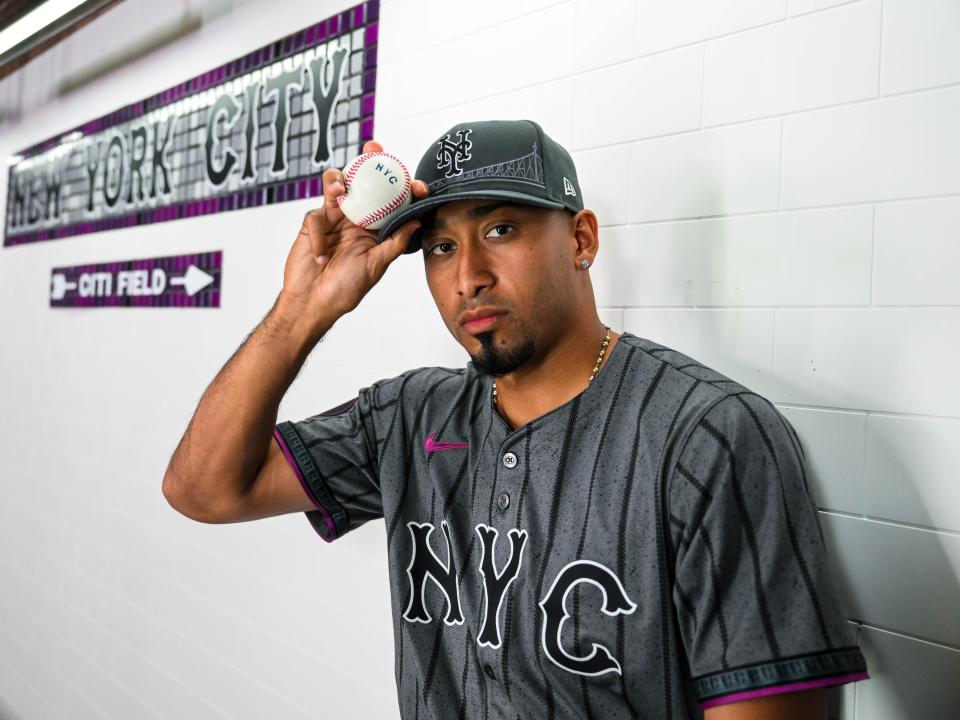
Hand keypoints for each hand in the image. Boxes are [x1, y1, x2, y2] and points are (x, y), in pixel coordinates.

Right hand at [279, 140, 428, 325]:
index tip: (417, 184)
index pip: (391, 200)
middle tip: (374, 147)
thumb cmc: (345, 290)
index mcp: (375, 228)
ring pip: (335, 185)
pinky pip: (315, 216)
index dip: (403, 187)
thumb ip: (394, 243)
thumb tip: (417, 220)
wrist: (312, 303)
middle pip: (362, 181)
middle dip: (367, 160)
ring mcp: (333, 218)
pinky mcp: (312, 223)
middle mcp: (356, 218)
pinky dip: (318, 236)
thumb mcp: (375, 266)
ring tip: (339, 191)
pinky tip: (321, 256)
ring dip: (336, 183)